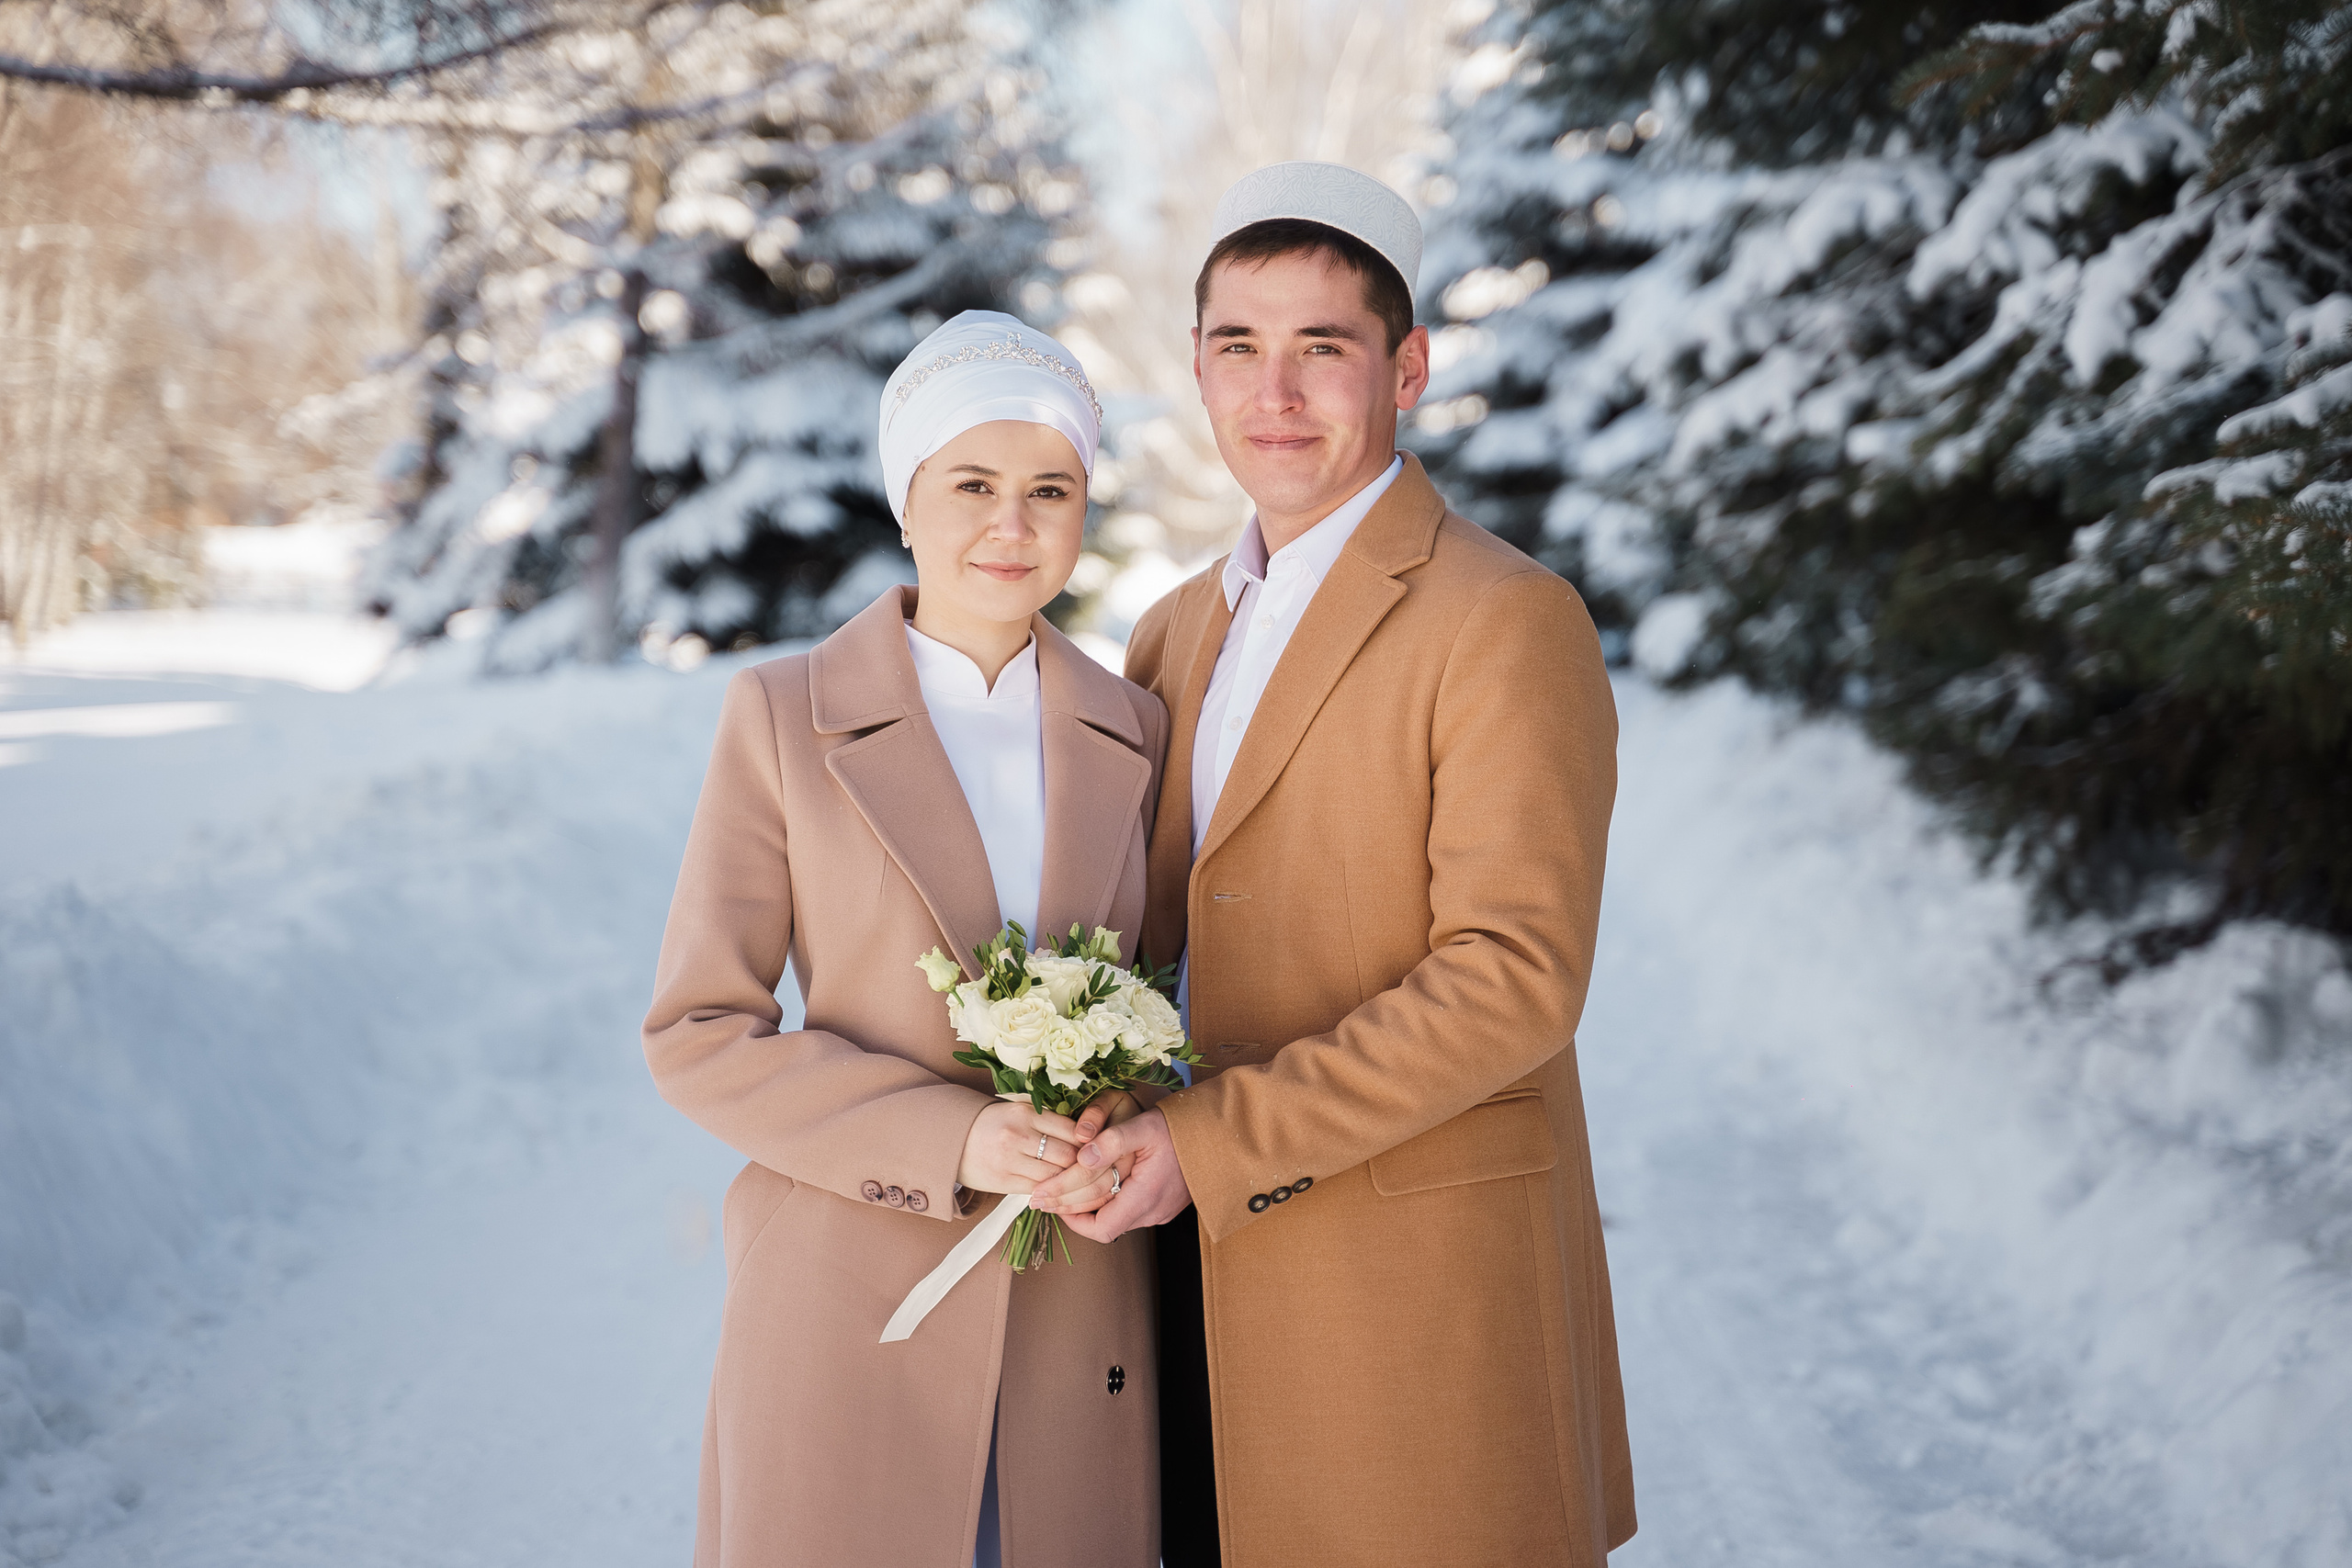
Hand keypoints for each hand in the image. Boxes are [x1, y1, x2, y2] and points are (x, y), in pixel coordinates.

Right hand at [957, 1101, 1084, 1194]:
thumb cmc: (994, 1124)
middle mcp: (1018, 1135)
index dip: (1088, 1142)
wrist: (952, 1140)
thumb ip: (1049, 1119)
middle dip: (1083, 1165)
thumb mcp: (1019, 1110)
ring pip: (1055, 1176)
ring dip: (1068, 1181)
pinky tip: (1056, 1190)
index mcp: (1026, 1113)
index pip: (1071, 1130)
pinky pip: (1038, 1190)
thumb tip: (1087, 1134)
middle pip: (1067, 1155)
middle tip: (1091, 1169)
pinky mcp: (1003, 1182)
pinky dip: (1050, 1192)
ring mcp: (1010, 1160)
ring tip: (1076, 1181)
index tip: (1094, 1148)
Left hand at [1030, 1109, 1189, 1242]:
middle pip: (1103, 1225)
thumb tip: (1081, 1154)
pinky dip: (1106, 1202)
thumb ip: (1112, 1140)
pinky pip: (1128, 1211)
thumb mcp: (1145, 1126)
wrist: (1221, 1136)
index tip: (1051, 1199)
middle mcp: (1153, 1212)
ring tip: (1063, 1190)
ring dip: (1088, 1207)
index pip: (1100, 1229)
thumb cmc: (1184, 1129)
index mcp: (1146, 1198)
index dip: (1071, 1219)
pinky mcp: (1165, 1205)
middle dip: (1070, 1210)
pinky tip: (1094, 1185)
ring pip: (1115, 1218)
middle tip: (1043, 1195)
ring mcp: (1160, 1211)